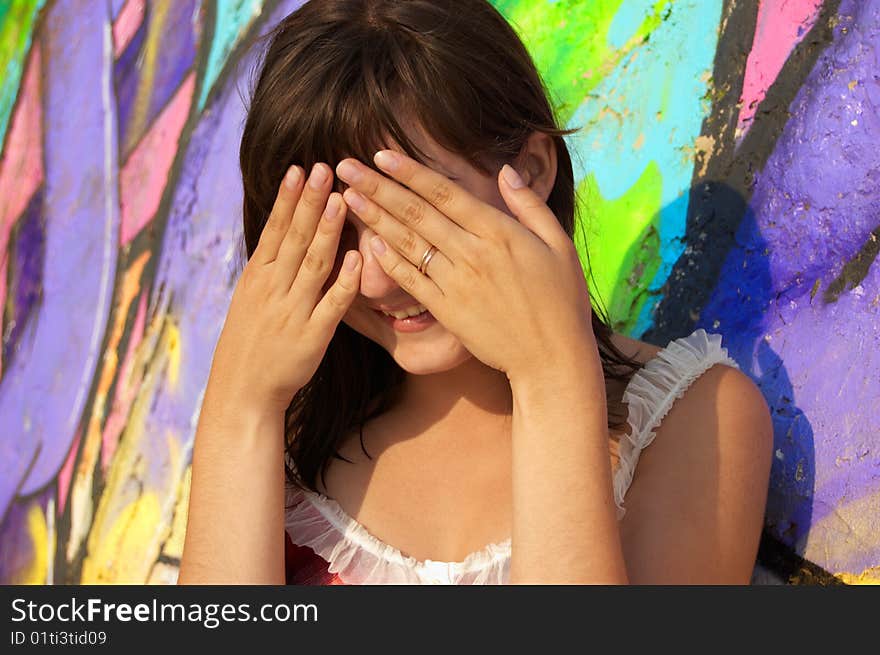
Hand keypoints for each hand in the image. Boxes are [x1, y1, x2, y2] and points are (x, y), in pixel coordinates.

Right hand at [207, 163, 360, 413]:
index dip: (288, 199)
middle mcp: (272, 289)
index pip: (274, 230)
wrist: (243, 391)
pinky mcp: (312, 336)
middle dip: (310, 202)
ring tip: (342, 200)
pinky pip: (332, 304)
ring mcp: (292, 311)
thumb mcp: (251, 298)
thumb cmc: (251, 342)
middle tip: (325, 169)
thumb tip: (286, 231)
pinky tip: (358, 257)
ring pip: (313, 264)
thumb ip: (271, 267)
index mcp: (257, 277)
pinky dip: (345, 281)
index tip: (300, 169)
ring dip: (328, 231)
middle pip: (293, 238)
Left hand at [335, 151, 597, 381]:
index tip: (382, 154)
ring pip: (408, 243)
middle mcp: (473, 253)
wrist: (552, 357)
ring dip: (375, 218)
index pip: (445, 194)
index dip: (410, 172)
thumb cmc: (562, 301)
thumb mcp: (559, 244)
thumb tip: (505, 170)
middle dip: (378, 186)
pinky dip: (390, 262)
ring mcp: (457, 283)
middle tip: (346, 166)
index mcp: (500, 232)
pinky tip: (368, 243)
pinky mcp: (447, 311)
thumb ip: (530, 205)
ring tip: (347, 198)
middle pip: (417, 212)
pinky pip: (412, 281)